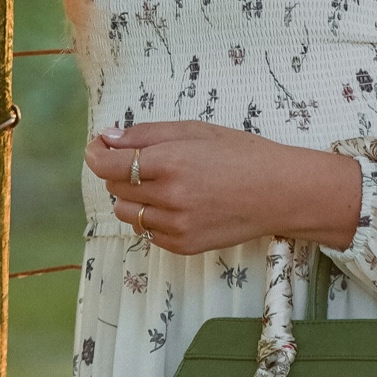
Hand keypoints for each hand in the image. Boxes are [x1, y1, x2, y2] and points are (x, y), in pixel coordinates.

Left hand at [85, 121, 362, 257]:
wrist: (280, 193)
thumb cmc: (241, 154)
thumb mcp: (195, 131)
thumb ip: (146, 134)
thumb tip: (107, 138)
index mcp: (170, 162)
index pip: (109, 164)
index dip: (96, 154)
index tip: (97, 148)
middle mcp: (169, 197)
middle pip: (116, 187)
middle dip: (120, 172)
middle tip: (142, 162)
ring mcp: (175, 226)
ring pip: (127, 214)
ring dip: (133, 198)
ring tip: (161, 185)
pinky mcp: (183, 246)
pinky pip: (148, 233)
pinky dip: (152, 218)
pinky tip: (177, 205)